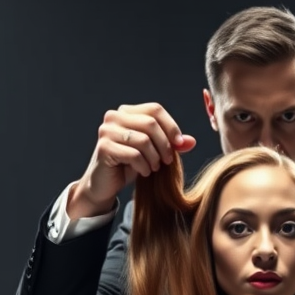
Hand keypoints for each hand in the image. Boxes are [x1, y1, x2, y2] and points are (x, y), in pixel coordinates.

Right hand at [67, 102, 197, 217]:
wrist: (105, 184)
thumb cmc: (129, 165)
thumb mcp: (154, 153)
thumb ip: (171, 144)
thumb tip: (191, 141)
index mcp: (126, 112)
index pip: (155, 109)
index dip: (171, 126)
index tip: (180, 144)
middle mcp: (114, 117)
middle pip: (151, 123)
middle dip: (164, 145)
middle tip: (167, 161)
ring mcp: (106, 131)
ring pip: (144, 140)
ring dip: (154, 158)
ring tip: (154, 168)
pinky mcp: (104, 148)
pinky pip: (134, 155)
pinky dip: (144, 166)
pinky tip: (144, 172)